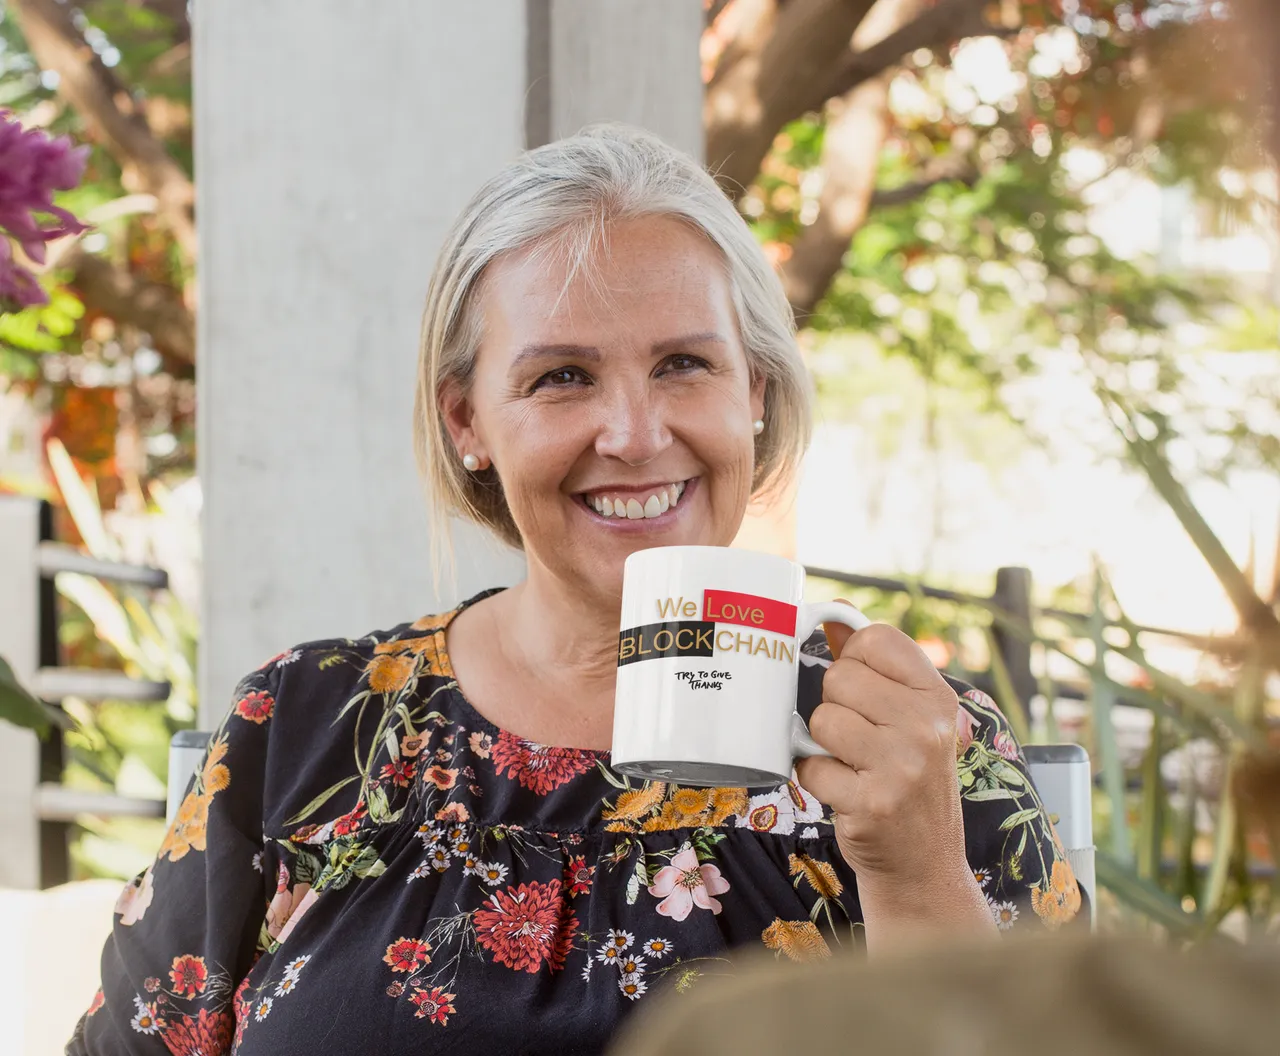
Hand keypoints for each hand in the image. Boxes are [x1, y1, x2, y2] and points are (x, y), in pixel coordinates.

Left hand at [794, 606, 993, 947]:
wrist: (923, 865)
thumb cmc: (908, 781)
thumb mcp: (911, 720)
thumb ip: (875, 668)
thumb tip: (834, 615)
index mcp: (939, 698)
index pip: (876, 638)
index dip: (853, 658)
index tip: (862, 688)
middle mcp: (926, 727)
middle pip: (839, 678)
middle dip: (835, 707)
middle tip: (857, 738)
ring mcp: (901, 767)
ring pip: (821, 719)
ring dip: (823, 745)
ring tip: (852, 765)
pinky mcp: (871, 803)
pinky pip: (810, 766)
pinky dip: (817, 780)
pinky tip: (845, 792)